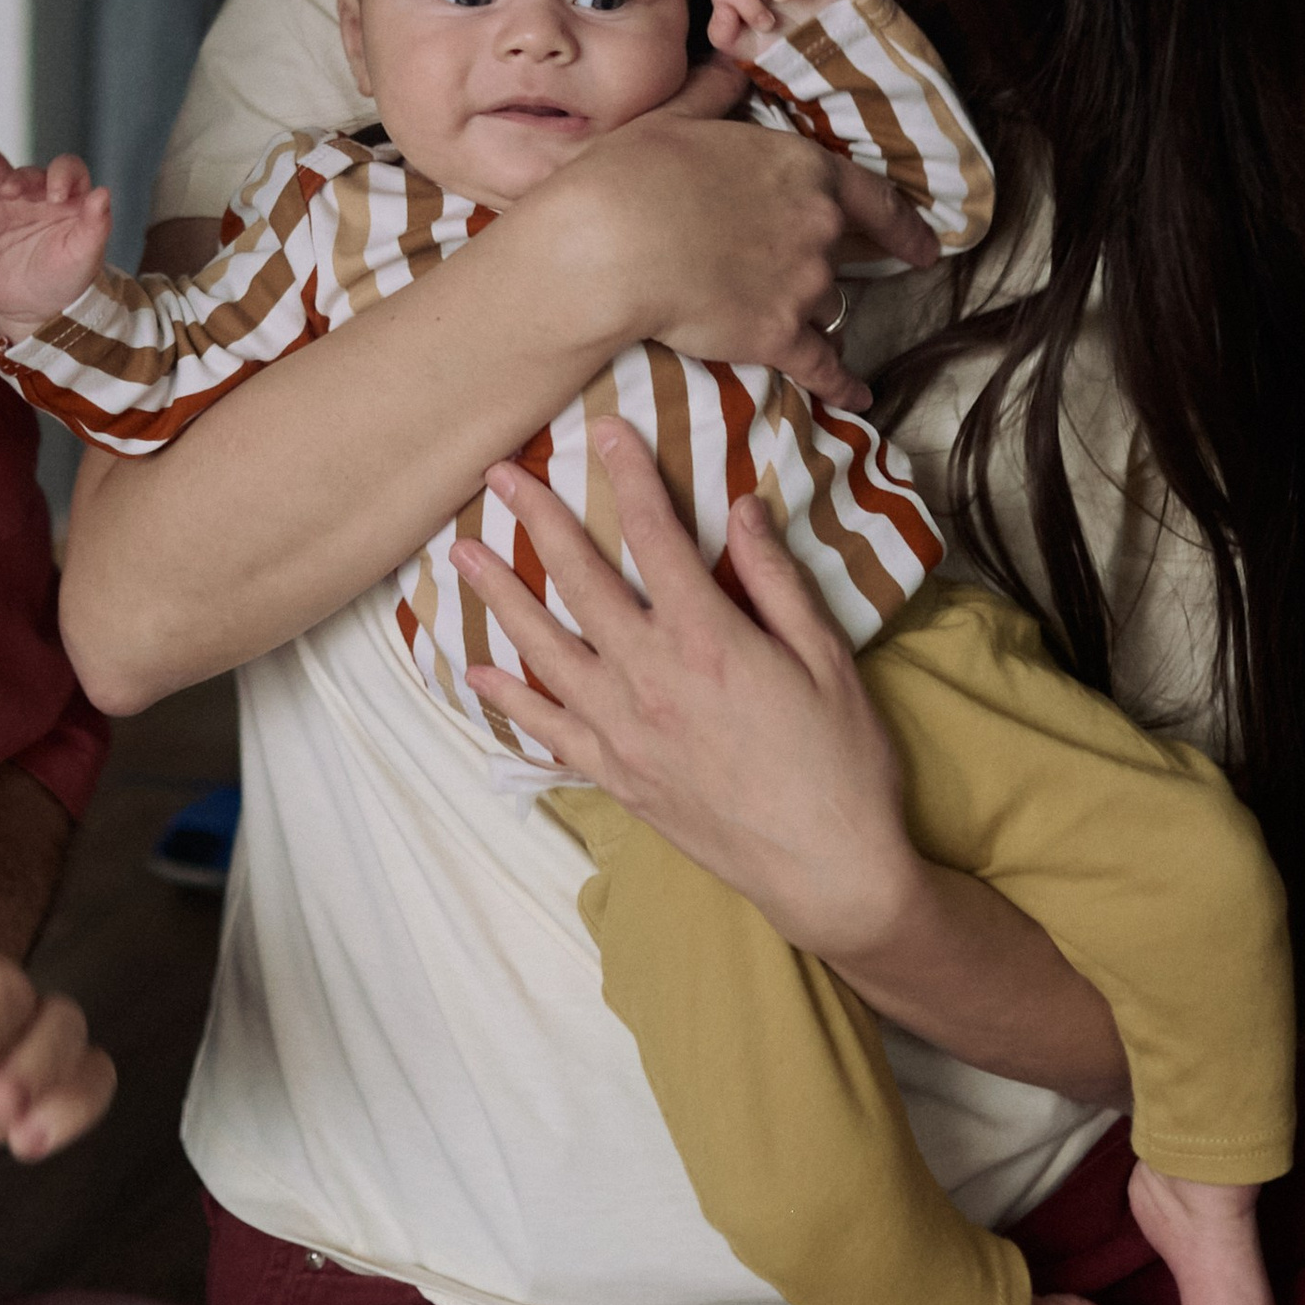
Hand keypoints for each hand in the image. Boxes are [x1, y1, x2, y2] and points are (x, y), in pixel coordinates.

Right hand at [0, 135, 113, 338]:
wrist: (37, 311)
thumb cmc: (68, 279)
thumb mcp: (85, 255)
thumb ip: (96, 224)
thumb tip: (103, 193)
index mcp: (66, 197)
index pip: (66, 170)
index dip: (62, 175)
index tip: (57, 196)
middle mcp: (34, 195)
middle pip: (21, 170)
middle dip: (7, 165)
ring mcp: (6, 208)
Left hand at [457, 418, 919, 966]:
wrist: (830, 874)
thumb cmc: (842, 763)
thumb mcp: (827, 660)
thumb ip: (777, 580)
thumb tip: (744, 507)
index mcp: (708, 639)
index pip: (655, 536)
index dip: (628, 476)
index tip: (603, 429)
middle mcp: (651, 677)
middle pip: (579, 580)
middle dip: (538, 519)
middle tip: (500, 473)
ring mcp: (625, 730)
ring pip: (545, 648)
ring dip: (500, 596)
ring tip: (462, 553)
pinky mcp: (617, 775)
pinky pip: (548, 729)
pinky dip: (509, 698)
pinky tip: (475, 669)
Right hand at [541, 98, 928, 410]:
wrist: (611, 246)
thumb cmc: (634, 173)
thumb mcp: (674, 118)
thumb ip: (713, 95)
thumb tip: (730, 70)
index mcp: (802, 167)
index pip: (875, 198)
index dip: (904, 226)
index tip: (925, 247)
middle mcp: (819, 227)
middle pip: (838, 255)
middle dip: (821, 264)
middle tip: (802, 272)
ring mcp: (804, 285)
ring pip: (825, 305)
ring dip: (808, 311)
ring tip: (778, 318)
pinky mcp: (779, 336)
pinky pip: (824, 367)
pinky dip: (842, 385)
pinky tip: (857, 398)